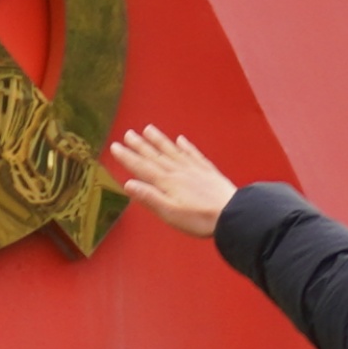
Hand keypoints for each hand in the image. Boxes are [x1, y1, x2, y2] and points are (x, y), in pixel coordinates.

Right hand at [103, 124, 237, 238]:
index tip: (115, 147)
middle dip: (140, 145)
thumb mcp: (170, 213)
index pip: (143, 167)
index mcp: (168, 182)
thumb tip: (128, 184)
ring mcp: (195, 170)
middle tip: (128, 133)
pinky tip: (181, 140)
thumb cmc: (200, 219)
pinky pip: (194, 155)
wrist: (232, 215)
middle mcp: (179, 172)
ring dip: (160, 140)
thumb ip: (149, 197)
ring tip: (149, 129)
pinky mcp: (209, 172)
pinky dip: (186, 146)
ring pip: (173, 151)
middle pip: (156, 155)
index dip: (128, 157)